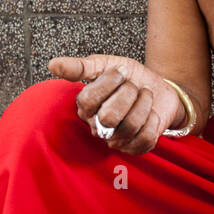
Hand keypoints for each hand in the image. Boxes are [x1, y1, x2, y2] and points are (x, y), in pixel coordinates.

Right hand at [48, 53, 183, 154]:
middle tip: (133, 86)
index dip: (108, 84)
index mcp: (86, 107)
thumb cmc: (130, 78)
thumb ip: (80, 66)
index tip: (121, 72)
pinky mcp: (136, 148)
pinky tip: (151, 113)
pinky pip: (145, 138)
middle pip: (109, 117)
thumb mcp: (107, 65)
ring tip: (144, 96)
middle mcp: (98, 127)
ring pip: (130, 126)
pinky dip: (153, 120)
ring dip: (144, 104)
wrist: (159, 89)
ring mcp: (117, 140)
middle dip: (128, 94)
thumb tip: (53, 65)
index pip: (87, 100)